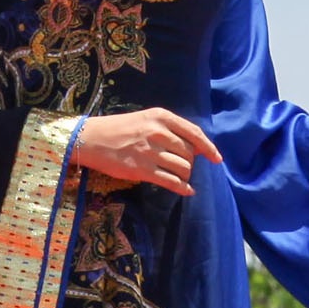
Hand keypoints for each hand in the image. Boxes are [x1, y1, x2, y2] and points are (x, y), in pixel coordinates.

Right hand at [69, 109, 222, 195]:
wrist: (92, 138)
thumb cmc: (121, 128)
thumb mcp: (147, 119)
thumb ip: (170, 129)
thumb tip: (196, 147)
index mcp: (161, 117)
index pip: (194, 133)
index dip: (208, 148)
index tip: (217, 159)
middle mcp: (158, 132)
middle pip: (189, 153)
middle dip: (191, 163)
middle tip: (183, 166)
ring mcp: (149, 151)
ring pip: (183, 168)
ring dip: (185, 175)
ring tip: (180, 177)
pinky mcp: (141, 170)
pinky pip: (171, 181)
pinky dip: (183, 188)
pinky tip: (187, 190)